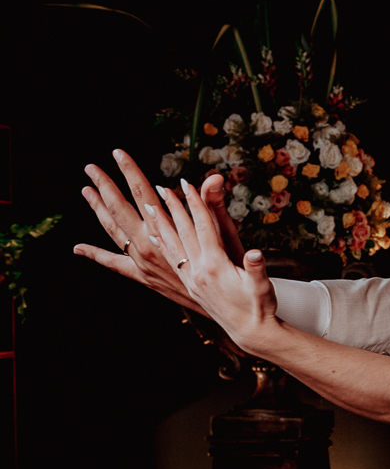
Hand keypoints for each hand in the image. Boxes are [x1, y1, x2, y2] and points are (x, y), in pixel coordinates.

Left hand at [74, 150, 245, 312]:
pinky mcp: (144, 277)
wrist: (230, 314)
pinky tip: (79, 248)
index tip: (120, 154)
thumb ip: (216, 206)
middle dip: (107, 186)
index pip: (146, 196)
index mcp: (169, 236)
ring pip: (115, 232)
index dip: (133, 174)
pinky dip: (97, 255)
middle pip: (123, 211)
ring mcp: (144, 265)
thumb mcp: (229, 237)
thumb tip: (212, 179)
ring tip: (86, 189)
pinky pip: (115, 264)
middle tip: (92, 166)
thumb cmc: (232, 273)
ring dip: (99, 210)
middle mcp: (151, 250)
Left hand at [148, 177, 278, 353]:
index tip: (186, 184)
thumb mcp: (262, 285)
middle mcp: (198, 272)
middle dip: (173, 209)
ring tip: (150, 206)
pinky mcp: (191, 286)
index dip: (195, 204)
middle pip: (182, 233)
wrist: (251, 332)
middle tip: (162, 187)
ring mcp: (192, 280)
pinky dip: (163, 246)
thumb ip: (256, 268)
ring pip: (172, 246)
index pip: (202, 228)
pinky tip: (155, 237)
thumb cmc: (261, 307)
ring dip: (160, 225)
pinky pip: (173, 261)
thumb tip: (256, 254)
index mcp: (215, 266)